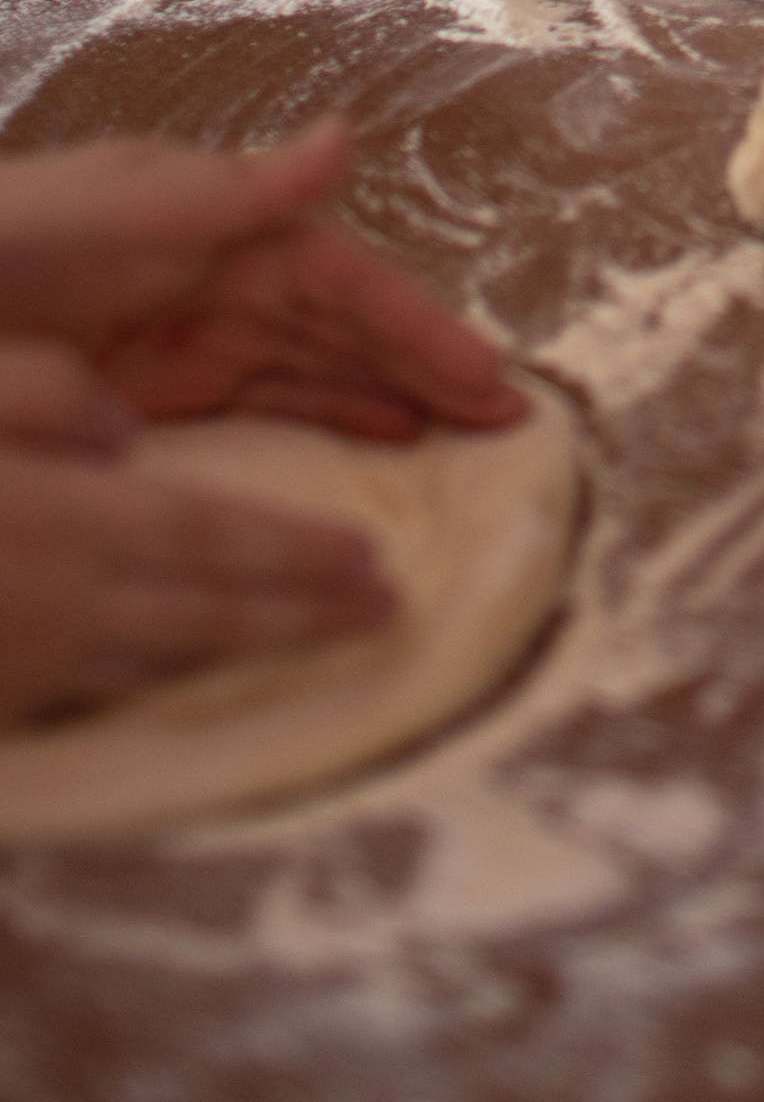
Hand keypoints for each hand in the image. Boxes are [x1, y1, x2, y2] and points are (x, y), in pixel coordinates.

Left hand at [0, 127, 524, 441]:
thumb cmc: (13, 237)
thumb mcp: (122, 208)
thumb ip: (235, 190)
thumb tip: (345, 137)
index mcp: (227, 227)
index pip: (348, 284)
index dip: (422, 330)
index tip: (490, 379)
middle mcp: (226, 278)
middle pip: (351, 331)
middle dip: (431, 369)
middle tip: (512, 423)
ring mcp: (194, 337)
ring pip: (320, 370)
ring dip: (392, 397)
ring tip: (467, 438)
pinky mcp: (159, 390)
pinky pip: (265, 407)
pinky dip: (329, 418)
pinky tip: (379, 441)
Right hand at [0, 345, 394, 727]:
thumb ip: (48, 396)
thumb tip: (124, 431)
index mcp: (67, 518)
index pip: (210, 534)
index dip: (297, 551)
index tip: (372, 558)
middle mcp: (66, 602)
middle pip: (212, 615)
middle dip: (308, 616)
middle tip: (388, 614)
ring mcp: (34, 666)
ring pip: (168, 666)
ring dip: (250, 658)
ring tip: (319, 644)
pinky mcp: (5, 705)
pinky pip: (108, 695)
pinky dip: (169, 684)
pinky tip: (198, 676)